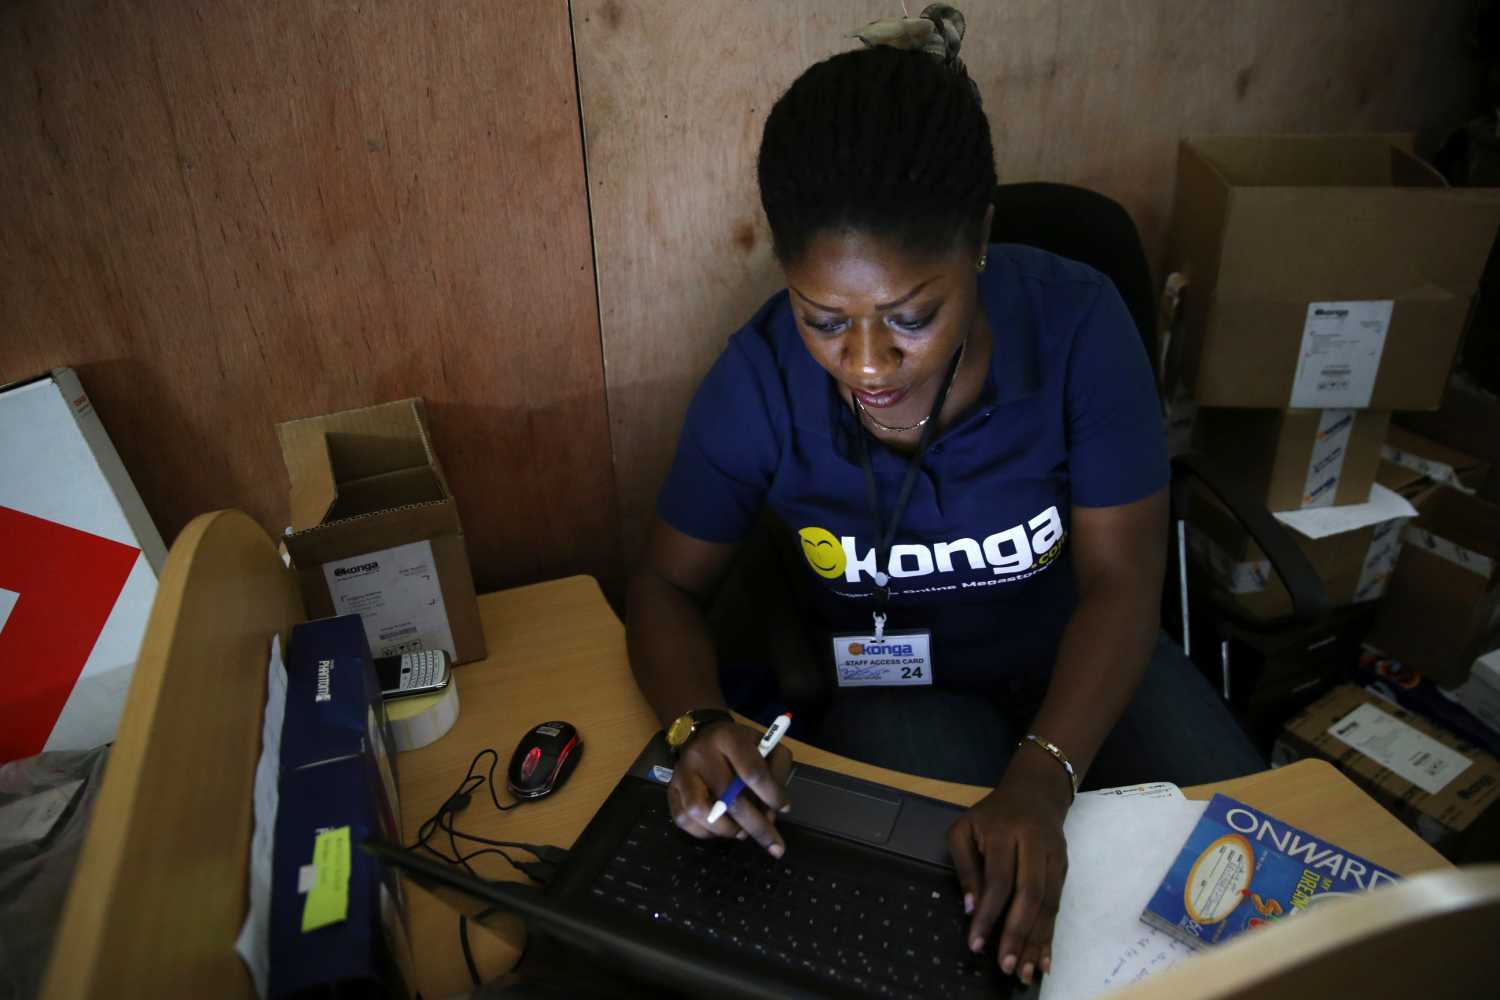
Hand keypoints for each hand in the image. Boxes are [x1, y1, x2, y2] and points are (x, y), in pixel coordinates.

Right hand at [667, 721, 792, 855]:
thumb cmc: (740, 745)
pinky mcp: (670, 789)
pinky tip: (722, 830)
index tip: (784, 808)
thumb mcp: (766, 746)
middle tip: (774, 845)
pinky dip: (705, 833)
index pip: (753, 772)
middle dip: (756, 826)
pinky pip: (683, 819)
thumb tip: (775, 810)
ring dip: (726, 830)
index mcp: (729, 738)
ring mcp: (681, 772)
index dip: (772, 795)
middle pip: (729, 798)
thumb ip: (777, 772)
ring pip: (700, 811)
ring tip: (742, 833)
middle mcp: (700, 754)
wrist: (703, 736)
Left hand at [947, 752, 1071, 985]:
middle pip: (1030, 894)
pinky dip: (1050, 935)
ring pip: (1049, 904)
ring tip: (1025, 972)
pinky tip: (1044, 959)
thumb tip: (972, 909)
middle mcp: (1035, 845)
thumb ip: (966, 867)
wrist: (1036, 791)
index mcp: (1006, 832)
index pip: (999, 879)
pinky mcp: (1065, 869)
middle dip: (1018, 934)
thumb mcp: (965, 829)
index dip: (989, 914)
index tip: (976, 944)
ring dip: (1037, 942)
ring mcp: (1055, 858)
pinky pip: (1058, 906)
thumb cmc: (992, 814)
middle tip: (1005, 966)